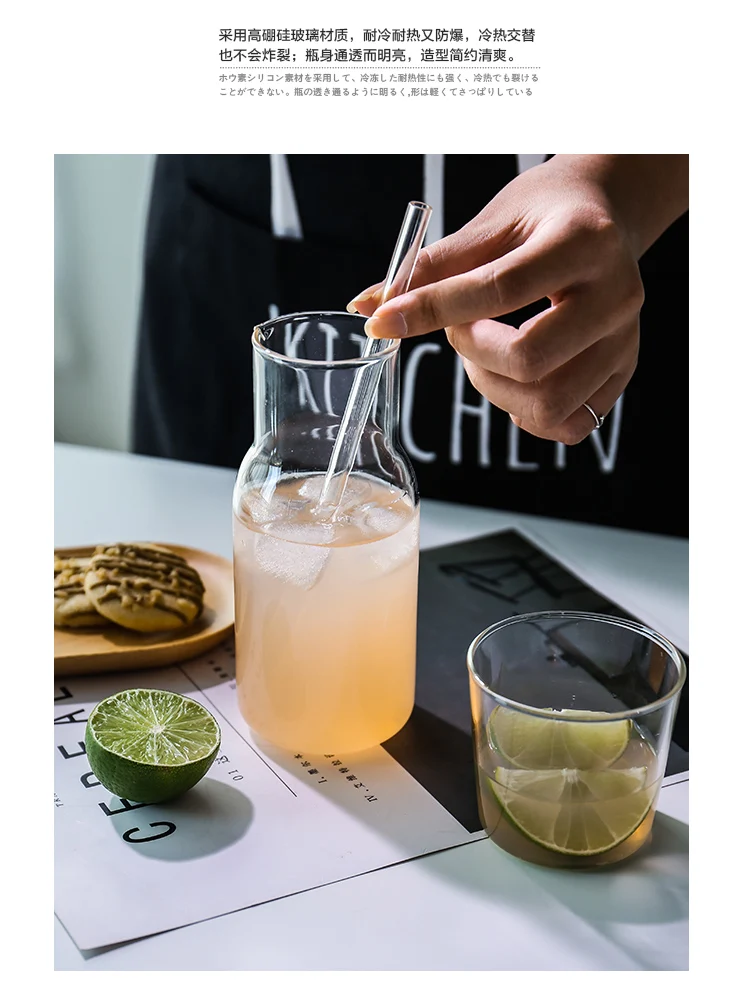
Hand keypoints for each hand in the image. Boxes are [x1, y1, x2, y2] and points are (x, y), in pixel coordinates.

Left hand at [348, 155, 685, 443]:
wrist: (603, 216)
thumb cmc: (543, 216)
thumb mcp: (489, 224)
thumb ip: (431, 268)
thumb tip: (369, 307)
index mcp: (583, 242)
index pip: (501, 289)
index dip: (433, 310)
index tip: (385, 321)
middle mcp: (617, 294)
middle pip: (529, 359)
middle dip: (472, 353)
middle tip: (461, 328)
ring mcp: (625, 340)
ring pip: (550, 403)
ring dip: (496, 388)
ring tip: (488, 352)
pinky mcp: (623, 372)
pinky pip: (570, 423)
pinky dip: (529, 413)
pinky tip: (516, 380)